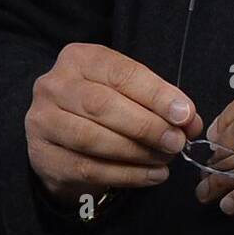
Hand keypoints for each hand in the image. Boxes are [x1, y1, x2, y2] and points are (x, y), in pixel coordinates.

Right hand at [25, 42, 202, 208]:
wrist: (61, 136)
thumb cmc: (103, 106)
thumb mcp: (129, 91)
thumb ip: (159, 102)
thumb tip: (190, 122)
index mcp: (79, 58)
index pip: (121, 74)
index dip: (156, 95)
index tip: (185, 115)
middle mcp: (54, 85)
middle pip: (103, 106)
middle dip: (146, 126)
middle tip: (177, 142)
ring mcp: (42, 121)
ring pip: (93, 140)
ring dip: (137, 153)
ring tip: (166, 159)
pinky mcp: (42, 156)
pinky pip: (88, 169)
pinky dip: (126, 175)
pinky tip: (152, 176)